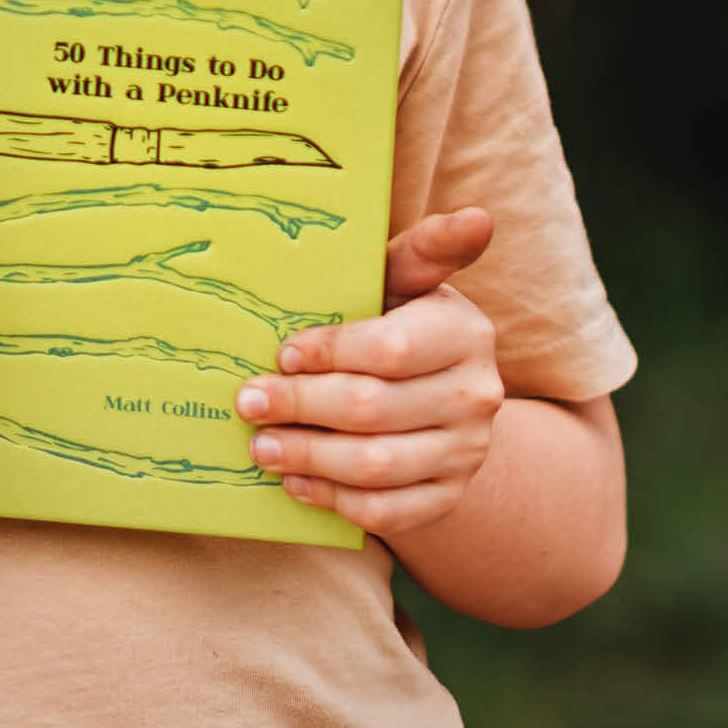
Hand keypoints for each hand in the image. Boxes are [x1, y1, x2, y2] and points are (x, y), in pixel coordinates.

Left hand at [235, 206, 502, 535]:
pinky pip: (387, 510)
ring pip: (376, 465)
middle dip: (299, 407)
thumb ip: (426, 248)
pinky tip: (297, 481)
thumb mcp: (408, 278)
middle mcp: (477, 394)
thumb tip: (480, 216)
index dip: (329, 353)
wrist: (443, 392)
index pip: (389, 348)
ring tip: (260, 446)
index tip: (282, 354)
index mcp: (464, 330)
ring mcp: (467, 451)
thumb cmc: (403, 317)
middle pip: (372, 409)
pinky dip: (334, 499)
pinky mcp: (449, 496)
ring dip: (308, 457)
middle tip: (247, 402)